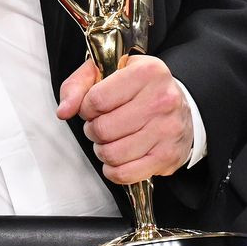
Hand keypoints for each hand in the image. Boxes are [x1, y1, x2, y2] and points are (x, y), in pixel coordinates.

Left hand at [55, 55, 192, 185]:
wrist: (182, 105)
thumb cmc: (140, 88)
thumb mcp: (107, 71)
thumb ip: (77, 85)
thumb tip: (64, 111)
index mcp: (147, 73)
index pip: (96, 99)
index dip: (86, 108)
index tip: (93, 107)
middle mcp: (162, 100)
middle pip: (103, 129)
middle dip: (93, 130)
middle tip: (100, 125)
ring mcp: (167, 130)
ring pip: (112, 154)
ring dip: (102, 150)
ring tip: (110, 140)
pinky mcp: (168, 156)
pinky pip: (126, 174)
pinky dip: (113, 170)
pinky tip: (117, 157)